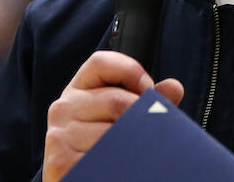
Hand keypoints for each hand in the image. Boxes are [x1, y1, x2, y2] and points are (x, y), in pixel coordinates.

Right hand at [42, 50, 184, 180]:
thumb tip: (174, 87)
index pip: (101, 63)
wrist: (77, 180)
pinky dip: (121, 162)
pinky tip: (122, 166)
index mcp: (78, 90)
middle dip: (141, 117)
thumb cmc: (102, 144)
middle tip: (149, 132)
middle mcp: (63, 107)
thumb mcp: (120, 117)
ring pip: (113, 132)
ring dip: (133, 143)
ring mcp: (60, 135)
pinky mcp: (62, 162)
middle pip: (116, 100)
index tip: (148, 90)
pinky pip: (104, 157)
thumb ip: (147, 101)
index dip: (131, 71)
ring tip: (135, 152)